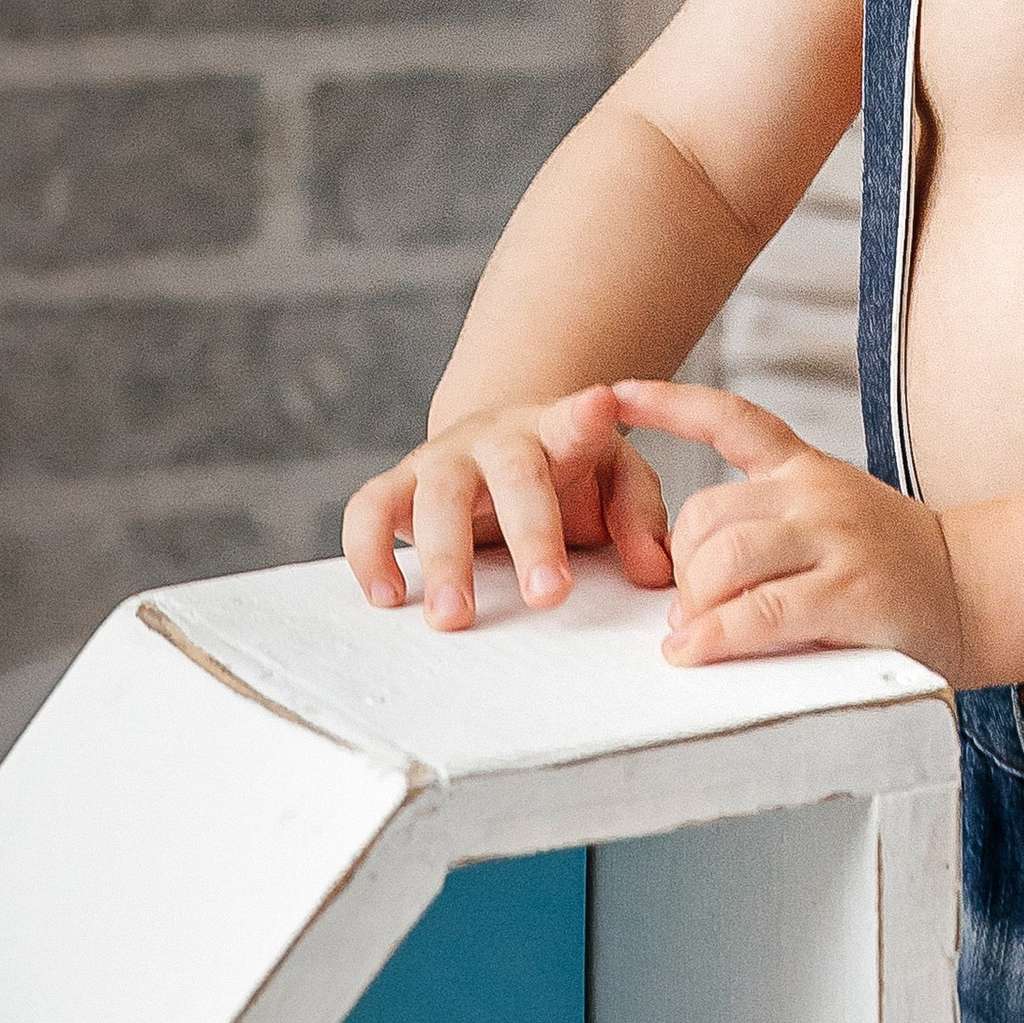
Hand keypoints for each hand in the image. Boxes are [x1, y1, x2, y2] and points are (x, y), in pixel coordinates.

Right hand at [342, 385, 673, 628]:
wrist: (499, 449)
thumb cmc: (566, 473)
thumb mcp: (616, 483)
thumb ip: (639, 518)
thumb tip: (656, 572)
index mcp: (557, 432)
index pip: (575, 420)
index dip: (587, 414)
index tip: (600, 405)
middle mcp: (495, 439)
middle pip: (512, 476)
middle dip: (530, 535)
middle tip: (548, 594)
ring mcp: (441, 460)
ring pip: (435, 498)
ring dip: (445, 558)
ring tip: (454, 616)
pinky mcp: (397, 486)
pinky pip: (367, 510)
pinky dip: (368, 552)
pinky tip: (387, 596)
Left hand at [612, 380, 967, 679]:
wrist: (978, 590)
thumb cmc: (891, 567)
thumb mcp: (829, 520)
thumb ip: (764, 530)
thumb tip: (680, 591)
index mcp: (805, 468)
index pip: (731, 418)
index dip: (669, 403)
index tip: (615, 391)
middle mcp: (817, 492)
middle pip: (706, 513)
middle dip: (679, 567)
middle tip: (687, 607)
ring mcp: (835, 539)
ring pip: (726, 558)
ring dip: (694, 603)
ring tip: (693, 635)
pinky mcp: (850, 592)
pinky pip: (761, 611)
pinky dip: (717, 637)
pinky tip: (695, 651)